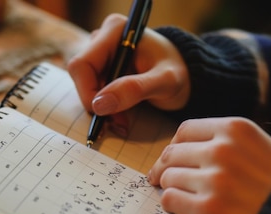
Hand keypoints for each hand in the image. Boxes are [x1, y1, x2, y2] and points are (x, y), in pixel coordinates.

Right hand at [68, 14, 189, 133]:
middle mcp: (103, 39)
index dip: (88, 93)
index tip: (106, 115)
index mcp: (115, 31)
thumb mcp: (164, 82)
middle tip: (119, 124)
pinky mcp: (103, 70)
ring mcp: (101, 55)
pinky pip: (93, 92)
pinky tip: (120, 117)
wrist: (188, 77)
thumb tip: (99, 105)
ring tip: (123, 122)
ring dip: (102, 109)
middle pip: (82, 77)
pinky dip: (105, 109)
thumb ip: (134, 89)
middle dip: (98, 104)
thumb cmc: (180, 73)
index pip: (82, 65)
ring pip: (86, 87)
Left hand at [148, 117, 270, 213]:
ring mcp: (214, 180)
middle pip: (172, 153)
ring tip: (178, 195)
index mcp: (235, 128)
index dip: (175, 145)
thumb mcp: (260, 145)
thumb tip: (186, 151)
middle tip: (162, 177)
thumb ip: (227, 142)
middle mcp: (221, 150)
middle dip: (165, 167)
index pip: (185, 130)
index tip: (173, 156)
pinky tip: (180, 208)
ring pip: (169, 176)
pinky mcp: (208, 210)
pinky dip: (171, 204)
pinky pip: (171, 200)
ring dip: (169, 186)